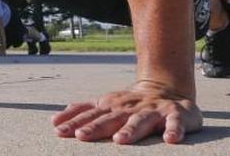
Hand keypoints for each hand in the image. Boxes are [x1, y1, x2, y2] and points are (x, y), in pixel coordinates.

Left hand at [52, 81, 202, 143]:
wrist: (167, 88)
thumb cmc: (129, 104)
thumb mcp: (105, 104)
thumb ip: (82, 111)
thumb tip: (54, 120)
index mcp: (112, 106)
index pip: (90, 115)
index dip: (74, 123)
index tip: (59, 132)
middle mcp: (129, 108)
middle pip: (111, 118)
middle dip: (96, 127)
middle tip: (81, 137)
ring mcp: (153, 110)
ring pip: (141, 121)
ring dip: (131, 130)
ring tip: (120, 141)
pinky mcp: (175, 114)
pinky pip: (175, 122)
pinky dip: (173, 129)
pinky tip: (170, 139)